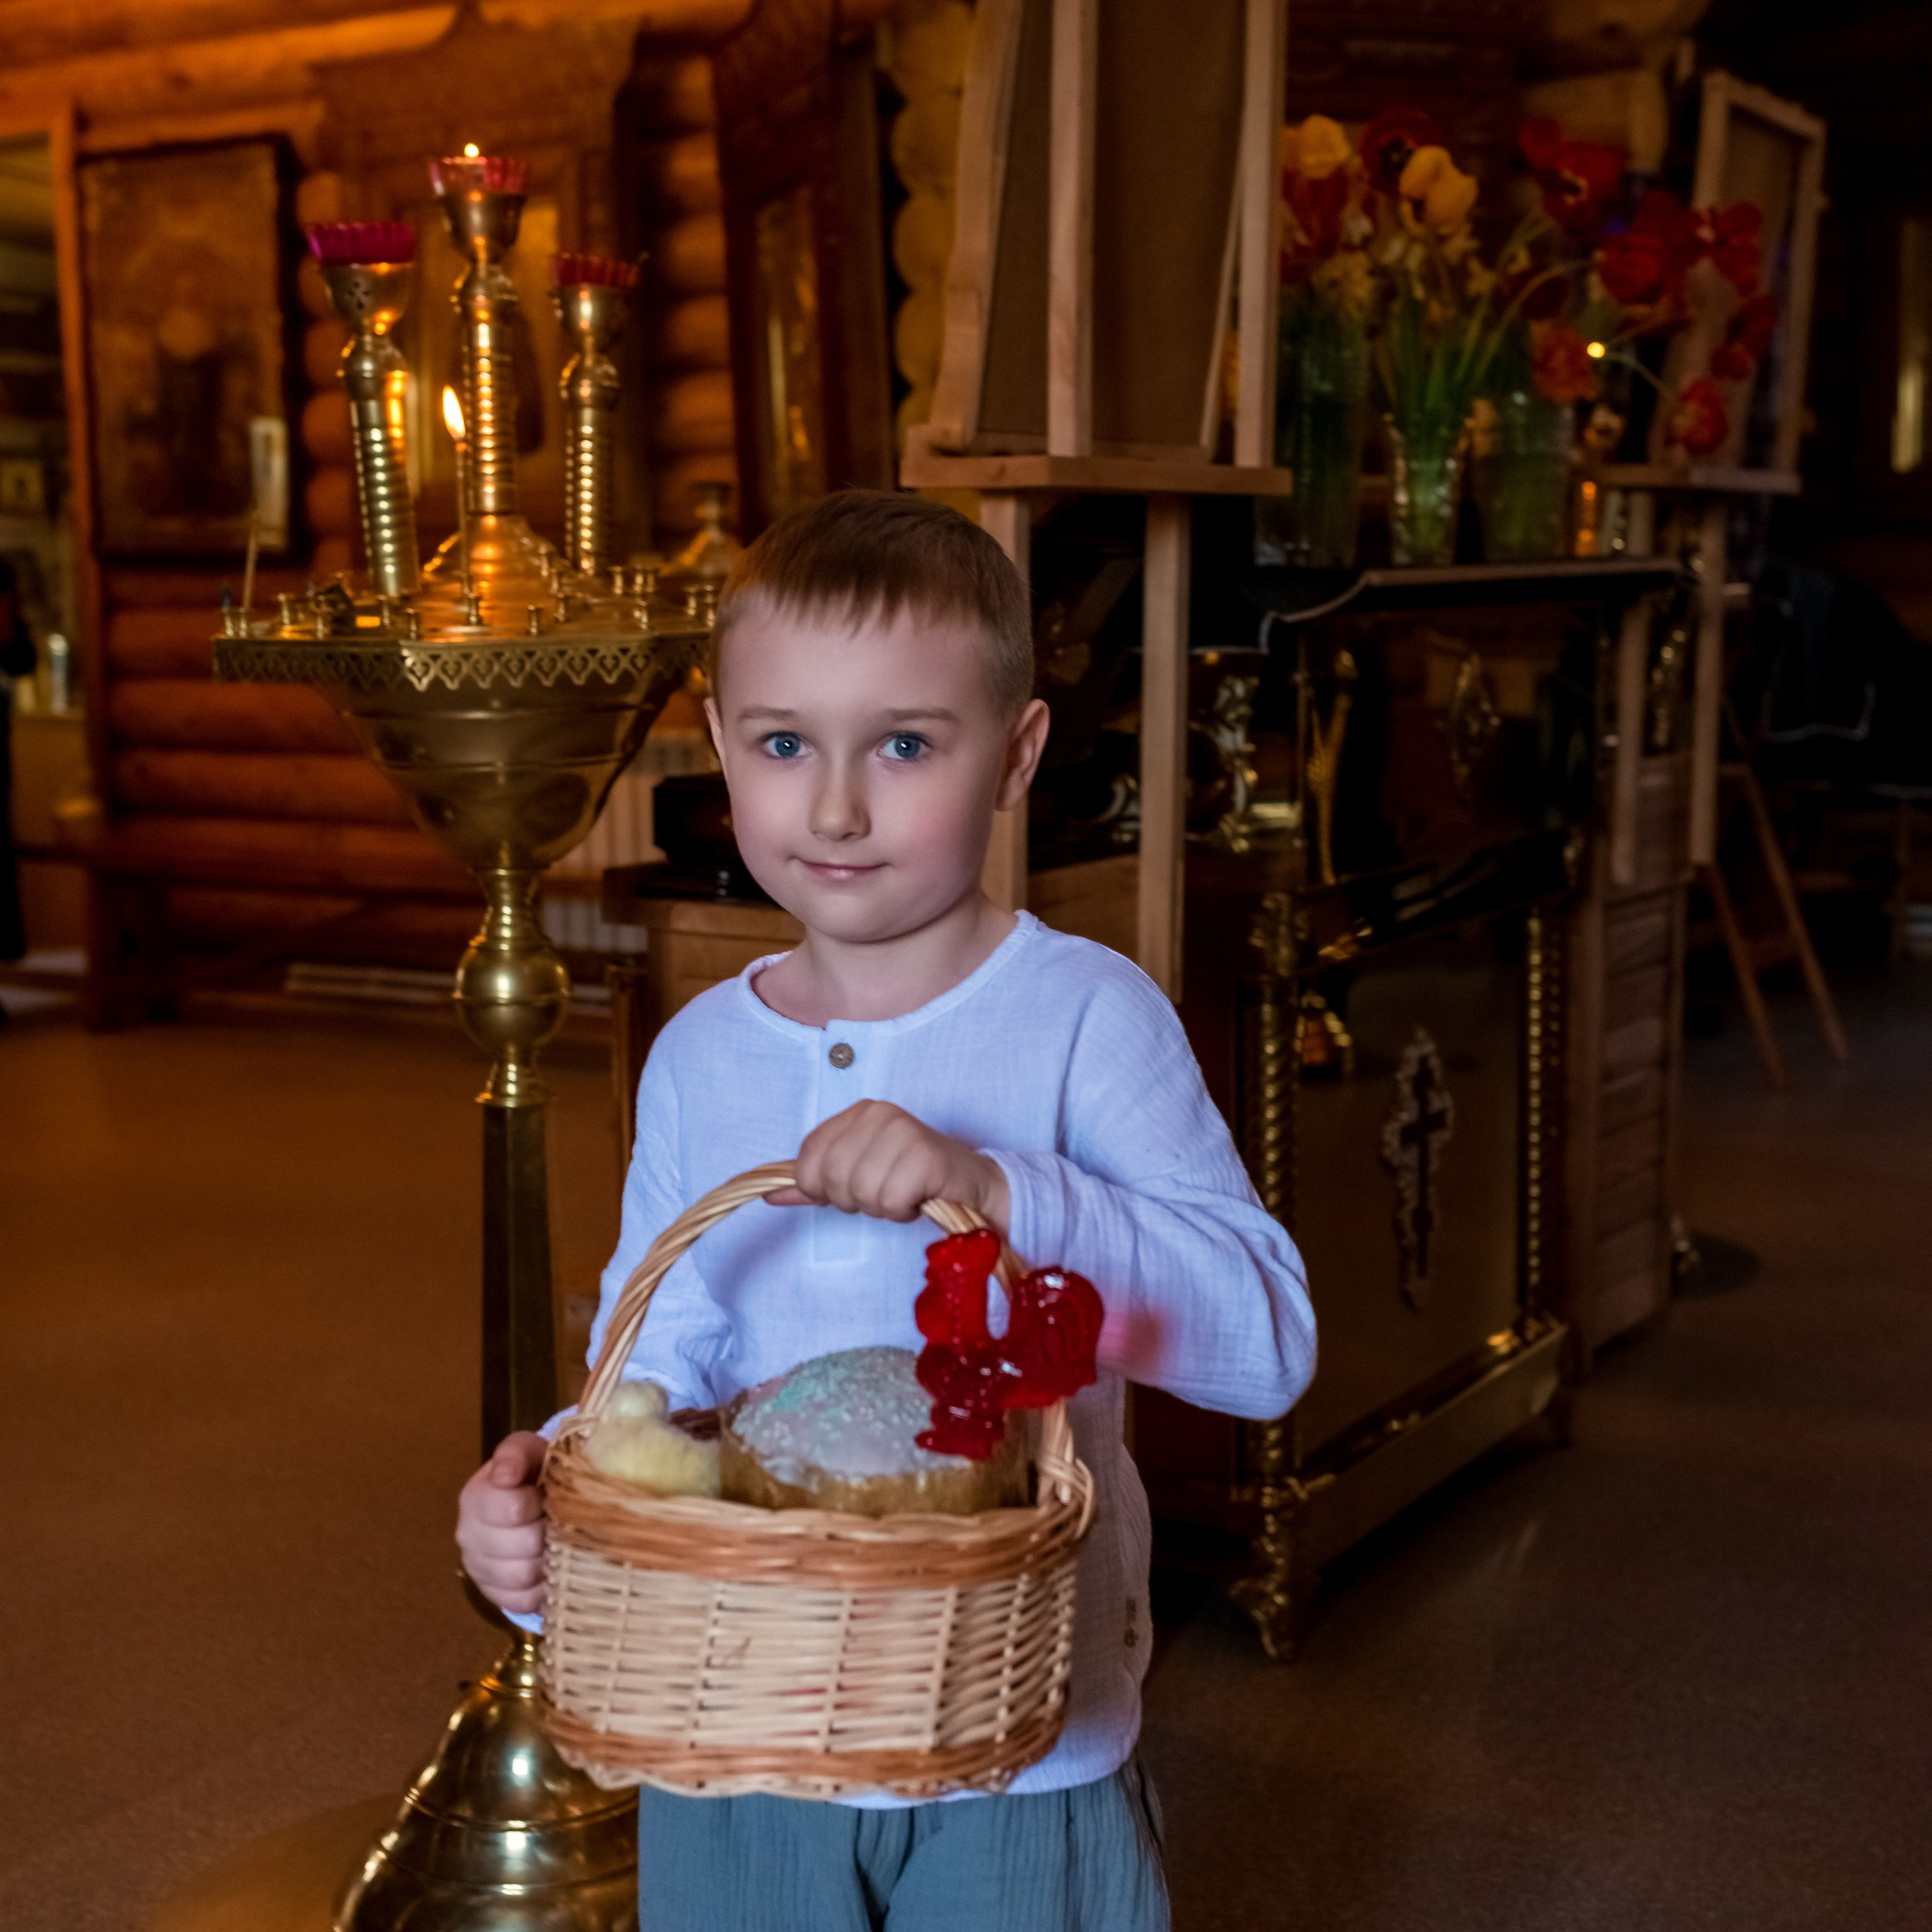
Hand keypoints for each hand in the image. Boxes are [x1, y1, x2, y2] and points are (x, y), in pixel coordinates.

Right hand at [456, 1431, 547, 1615]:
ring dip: (549, 1560)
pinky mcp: (494, 1594)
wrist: (527, 1504)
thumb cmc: (532, 1475)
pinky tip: (549, 1567)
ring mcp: (478, 1568)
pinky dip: (543, 1587)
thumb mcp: (529, 1453)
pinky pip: (523, 1601)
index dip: (541, 1502)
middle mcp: (469, 1535)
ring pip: (524, 1575)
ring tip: (557, 1542)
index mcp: (475, 1497)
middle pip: (524, 1545)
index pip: (513, 1509)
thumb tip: (505, 1474)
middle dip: (550, 1531)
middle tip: (559, 1520)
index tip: (548, 1494)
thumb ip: (517, 1453)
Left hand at [771, 1100, 1010, 1227]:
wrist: (972, 1185)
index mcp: (856, 1112)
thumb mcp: (857, 1177)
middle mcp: (878, 1113)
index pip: (807, 1161)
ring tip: (904, 1195)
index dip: (823, 1189)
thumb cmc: (911, 1180)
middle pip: (831, 1179)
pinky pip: (890, 1200)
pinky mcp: (925, 1155)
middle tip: (885, 1194)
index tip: (854, 1189)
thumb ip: (813, 1185)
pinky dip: (903, 1211)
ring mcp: (902, 1130)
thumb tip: (768, 1195)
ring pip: (860, 1192)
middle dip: (855, 1201)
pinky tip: (919, 1200)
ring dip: (883, 1207)